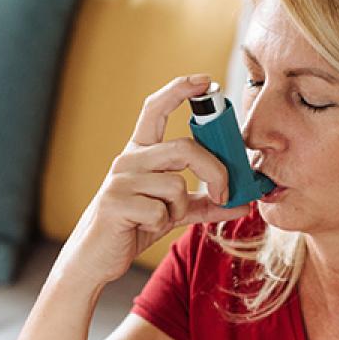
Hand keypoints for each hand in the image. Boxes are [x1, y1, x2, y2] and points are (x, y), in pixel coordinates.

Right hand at [55, 74, 250, 286]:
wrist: (95, 258)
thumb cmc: (133, 228)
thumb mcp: (171, 212)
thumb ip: (204, 203)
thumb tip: (243, 203)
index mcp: (140, 153)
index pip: (155, 109)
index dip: (179, 90)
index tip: (205, 81)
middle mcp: (128, 159)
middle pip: (184, 148)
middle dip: (214, 171)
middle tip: (226, 193)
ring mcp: (119, 180)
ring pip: (175, 185)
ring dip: (179, 209)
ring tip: (161, 219)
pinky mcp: (115, 204)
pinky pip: (160, 212)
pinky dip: (161, 225)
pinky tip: (142, 228)